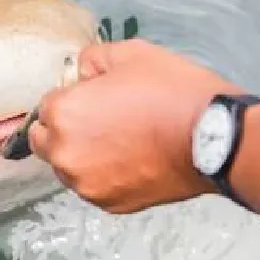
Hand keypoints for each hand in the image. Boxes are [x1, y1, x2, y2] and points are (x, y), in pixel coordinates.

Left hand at [27, 38, 241, 213]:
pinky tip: (133, 160)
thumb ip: (91, 59)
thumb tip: (81, 73)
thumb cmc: (171, 91)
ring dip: (83, 155)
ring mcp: (86, 185)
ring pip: (69, 167)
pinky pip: (94, 186)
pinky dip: (105, 175)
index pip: (46, 106)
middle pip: (47, 141)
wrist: (213, 137)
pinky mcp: (109, 205)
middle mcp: (64, 155)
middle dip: (65, 130)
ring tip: (122, 141)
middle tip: (103, 120)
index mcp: (62, 115)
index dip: (71, 98)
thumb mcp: (130, 54)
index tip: (96, 97)